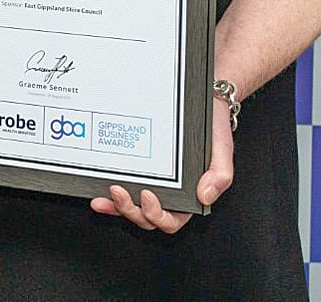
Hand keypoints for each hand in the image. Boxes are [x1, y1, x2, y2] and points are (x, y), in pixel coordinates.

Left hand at [89, 88, 234, 232]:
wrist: (201, 99)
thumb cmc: (212, 127)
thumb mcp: (222, 149)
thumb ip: (220, 175)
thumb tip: (205, 196)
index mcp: (190, 194)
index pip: (172, 219)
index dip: (157, 216)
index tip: (147, 196)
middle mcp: (168, 192)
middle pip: (146, 217)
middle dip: (130, 211)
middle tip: (118, 192)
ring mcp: (151, 181)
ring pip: (131, 207)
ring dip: (115, 207)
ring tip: (102, 198)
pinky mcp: (136, 168)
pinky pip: (123, 186)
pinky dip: (108, 194)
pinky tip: (98, 188)